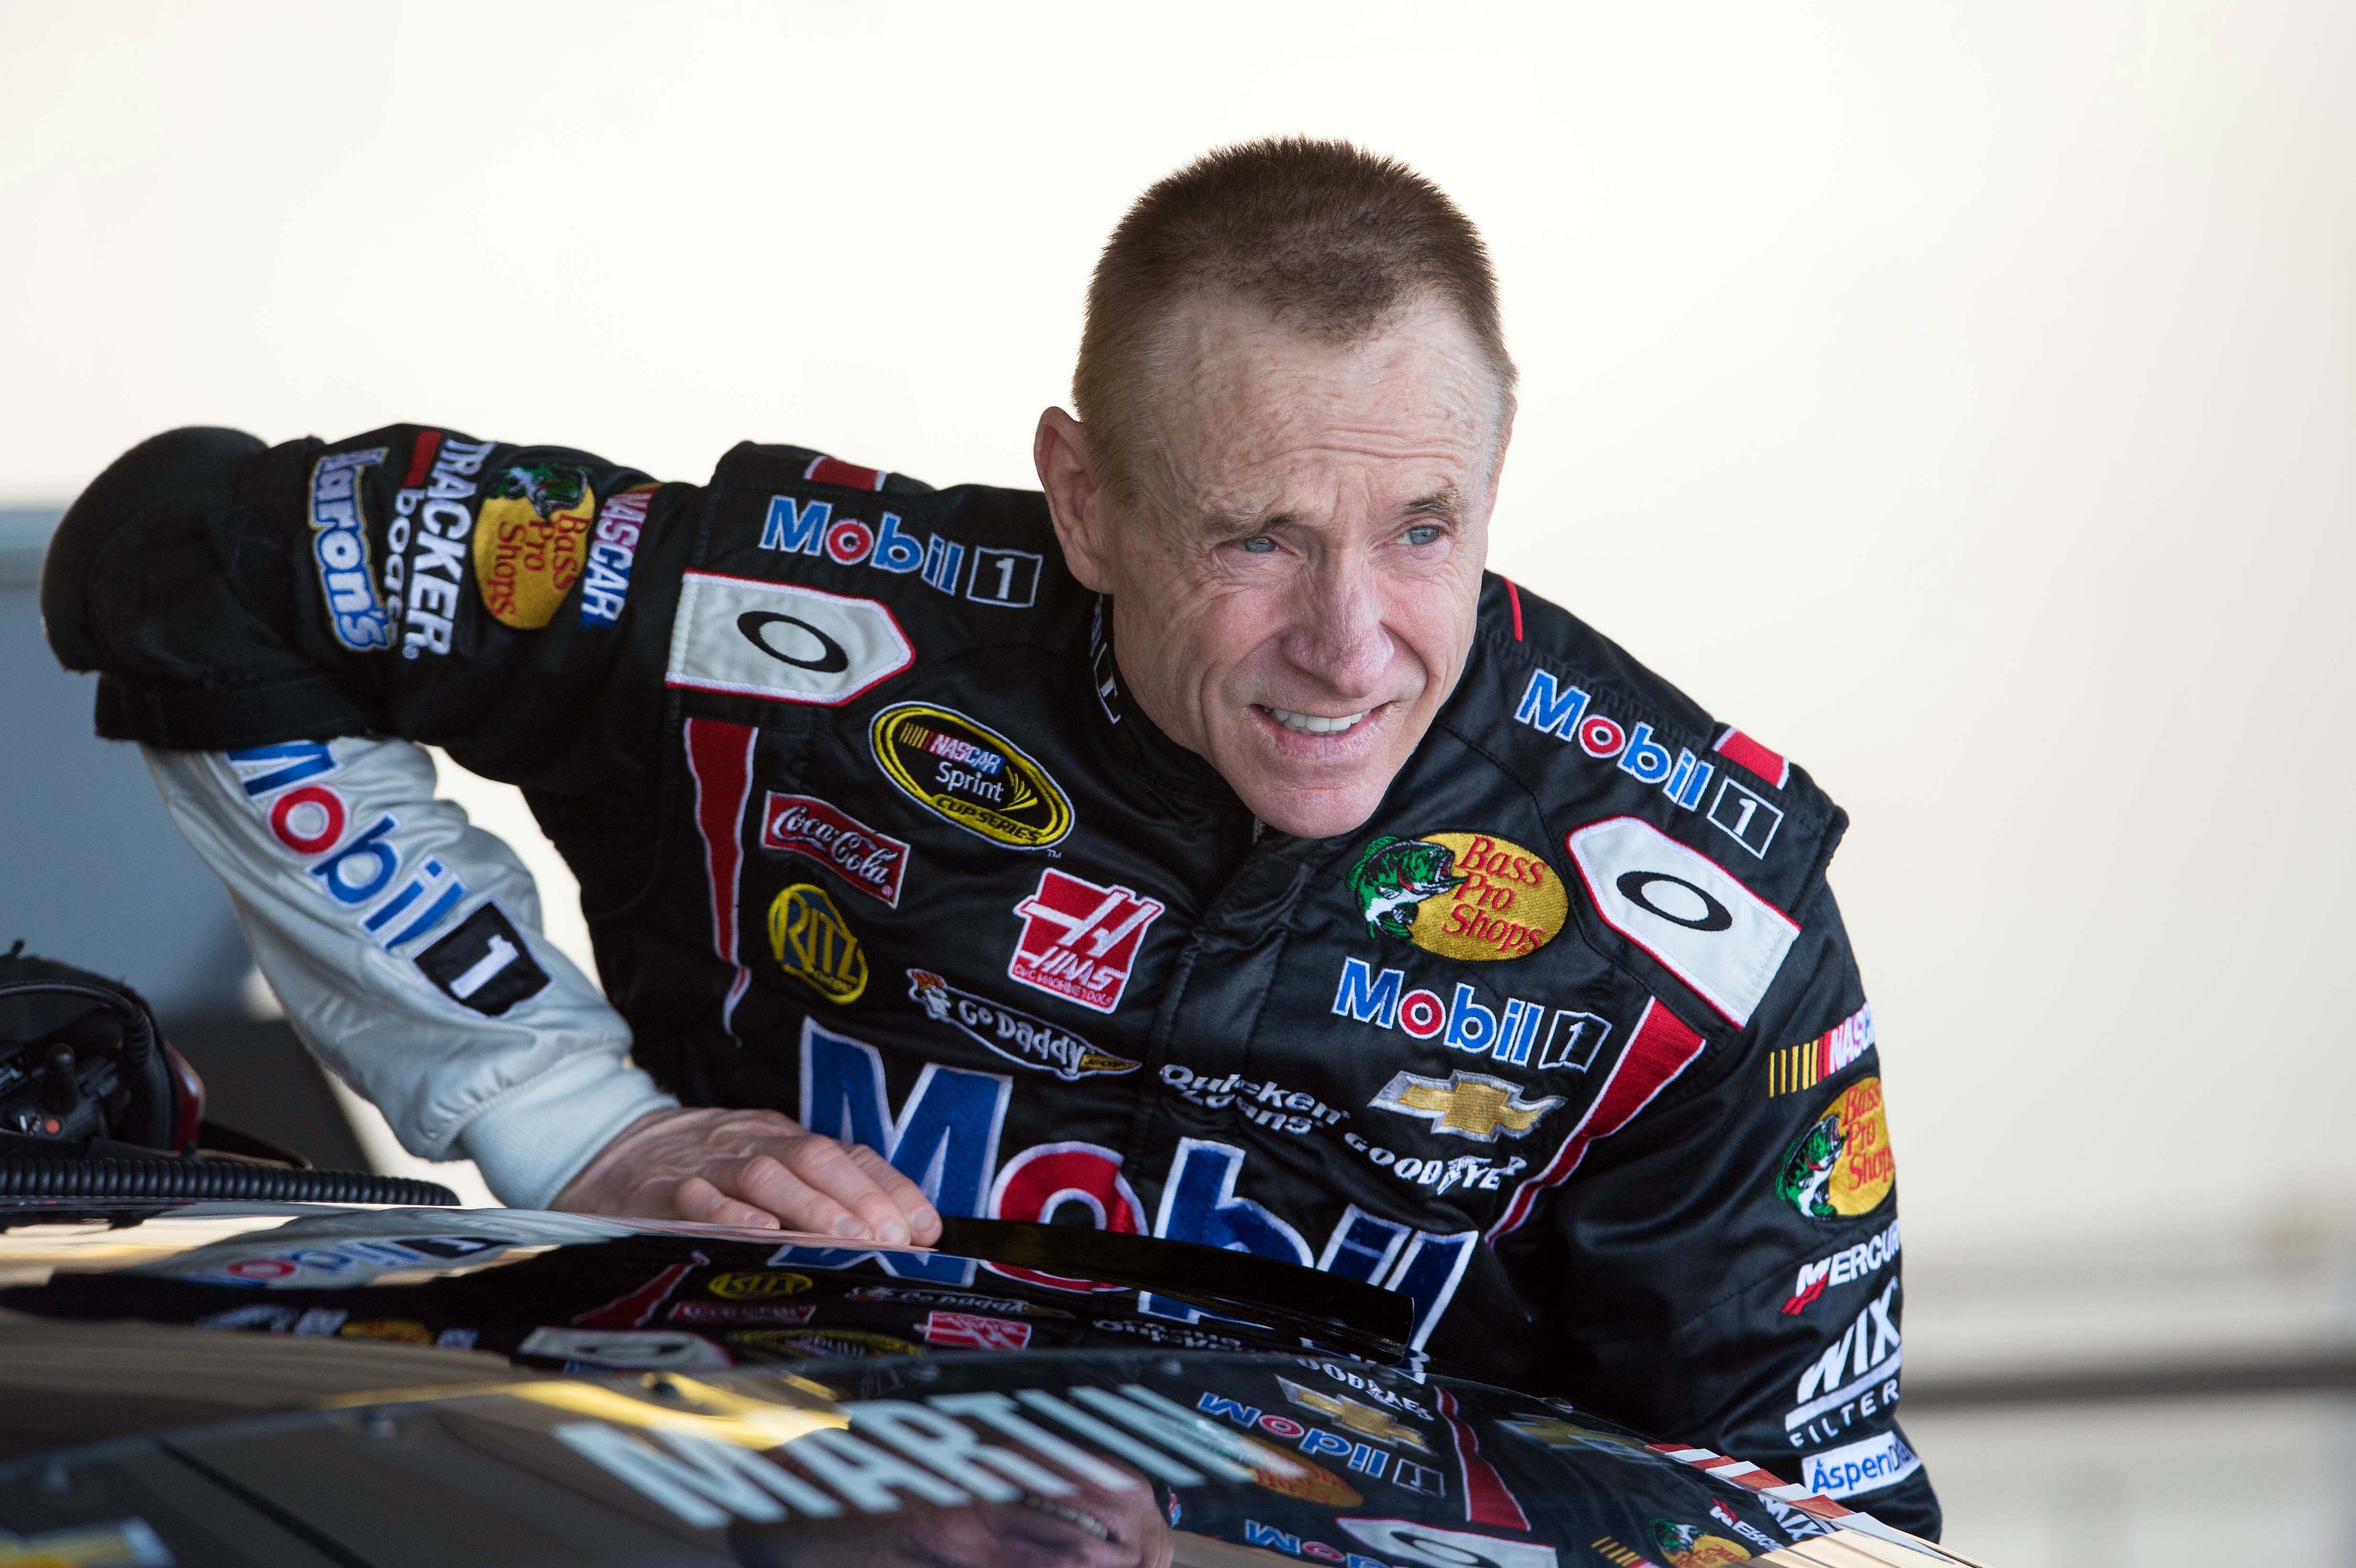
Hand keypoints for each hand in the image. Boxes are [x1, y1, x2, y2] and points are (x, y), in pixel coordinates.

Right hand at [552, 1106, 940, 1244]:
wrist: (602, 1151)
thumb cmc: (700, 1172)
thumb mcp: (761, 1168)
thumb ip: (818, 1192)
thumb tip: (899, 1231)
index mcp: (781, 1138)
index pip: (847, 1153)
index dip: (889, 1188)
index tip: (926, 1227)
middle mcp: (750, 1143)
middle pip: (813, 1157)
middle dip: (859, 1198)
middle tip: (893, 1238)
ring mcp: (704, 1163)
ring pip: (763, 1174)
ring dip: (810, 1207)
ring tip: (846, 1240)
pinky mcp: (656, 1189)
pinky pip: (695, 1196)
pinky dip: (729, 1214)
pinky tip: (759, 1234)